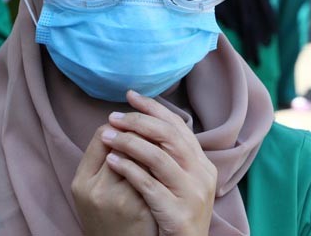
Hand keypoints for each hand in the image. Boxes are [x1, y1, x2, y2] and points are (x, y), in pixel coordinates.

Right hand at [72, 125, 157, 235]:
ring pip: (145, 157)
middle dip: (140, 134)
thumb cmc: (106, 215)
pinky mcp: (146, 209)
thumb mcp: (90, 189)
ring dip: (154, 147)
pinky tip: (167, 165)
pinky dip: (163, 165)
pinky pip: (157, 175)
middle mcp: (101, 190)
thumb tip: (122, 126)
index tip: (128, 129)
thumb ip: (100, 158)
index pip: (102, 135)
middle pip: (127, 144)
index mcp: (83, 182)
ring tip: (159, 147)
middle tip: (147, 133)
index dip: (119, 127)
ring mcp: (124, 200)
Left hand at [101, 91, 216, 235]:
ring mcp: (192, 193)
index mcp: (202, 163)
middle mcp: (201, 174)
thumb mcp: (181, 181)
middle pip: (169, 136)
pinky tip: (111, 161)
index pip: (178, 126)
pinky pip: (148, 185)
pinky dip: (128, 169)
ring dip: (129, 142)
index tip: (130, 96)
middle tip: (113, 116)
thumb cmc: (177, 213)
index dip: (154, 108)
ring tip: (108, 135)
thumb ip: (171, 156)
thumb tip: (146, 122)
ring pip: (158, 157)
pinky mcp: (177, 212)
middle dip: (138, 122)